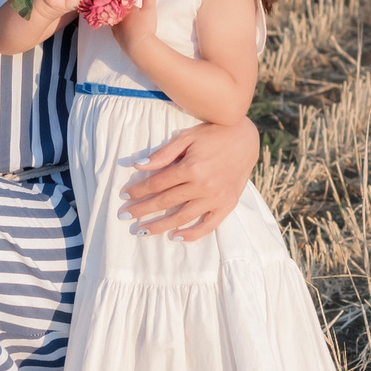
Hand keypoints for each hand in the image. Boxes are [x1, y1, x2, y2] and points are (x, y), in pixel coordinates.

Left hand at [109, 0, 158, 48]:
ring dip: (116, 18)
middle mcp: (117, 19)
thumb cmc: (144, 26)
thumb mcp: (149, 9)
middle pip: (114, 11)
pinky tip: (121, 29)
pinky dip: (118, 29)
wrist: (140, 46)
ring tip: (119, 17)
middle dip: (116, 8)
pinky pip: (115, 32)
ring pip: (114, 21)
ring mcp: (116, 30)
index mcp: (124, 9)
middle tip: (118, 5)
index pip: (119, 0)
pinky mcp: (118, 40)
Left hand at [120, 117, 257, 241]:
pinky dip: (192, 234)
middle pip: (166, 202)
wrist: (246, 139)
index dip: (138, 190)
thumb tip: (139, 166)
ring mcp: (216, 198)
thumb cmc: (213, 134)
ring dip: (160, 226)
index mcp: (191, 167)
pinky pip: (208, 225)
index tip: (124, 196)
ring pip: (182, 217)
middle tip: (124, 216)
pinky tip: (175, 237)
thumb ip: (163, 154)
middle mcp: (203, 186)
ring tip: (142, 231)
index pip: (157, 184)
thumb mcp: (187, 137)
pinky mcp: (227, 205)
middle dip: (142, 210)